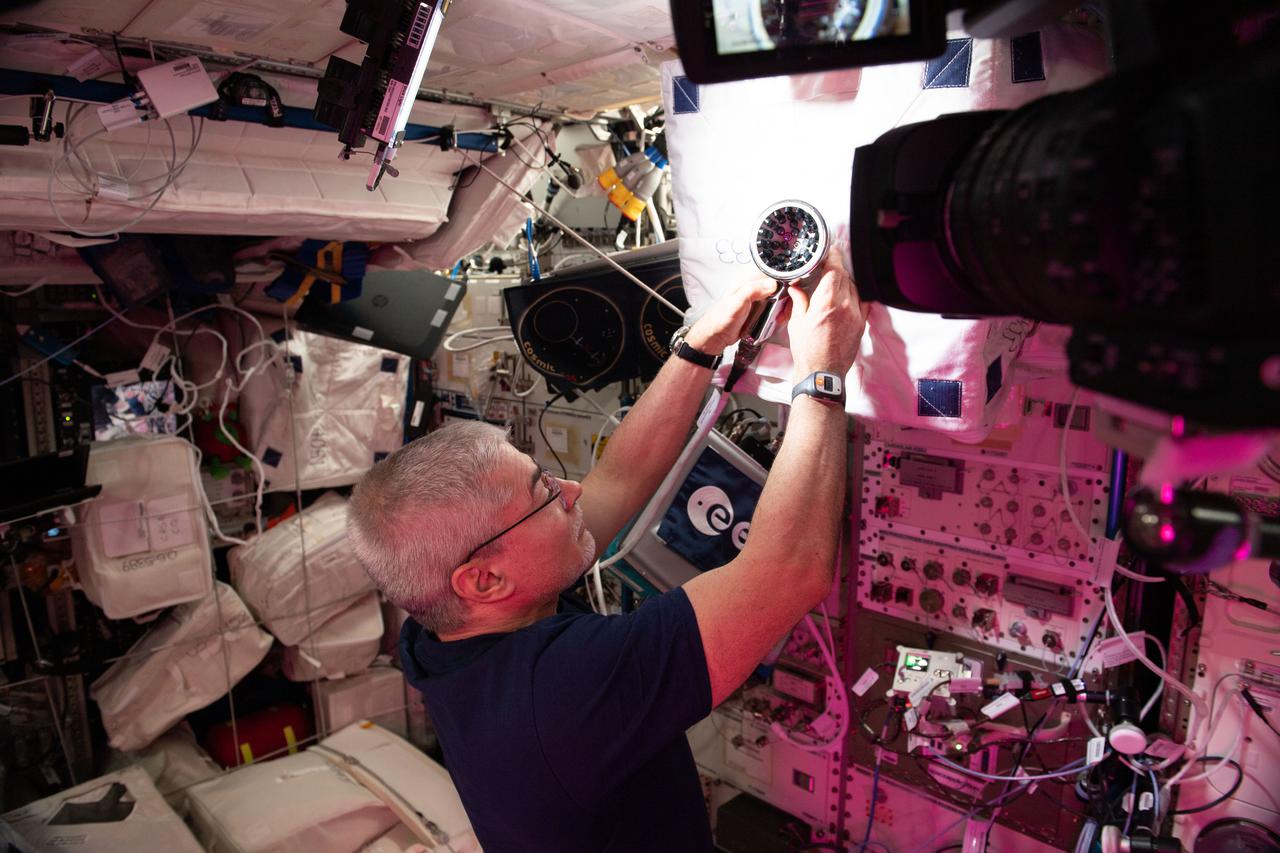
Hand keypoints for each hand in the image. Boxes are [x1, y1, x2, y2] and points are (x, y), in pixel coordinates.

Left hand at [684, 276, 780, 354]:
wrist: (715, 337)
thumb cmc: (720, 320)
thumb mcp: (737, 302)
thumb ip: (753, 290)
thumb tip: (772, 284)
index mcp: (747, 281)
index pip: (771, 274)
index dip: (783, 281)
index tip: (789, 291)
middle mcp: (752, 288)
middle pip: (778, 286)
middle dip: (785, 297)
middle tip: (786, 308)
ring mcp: (756, 300)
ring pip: (778, 298)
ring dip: (783, 307)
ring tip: (782, 316)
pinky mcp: (757, 311)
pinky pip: (773, 309)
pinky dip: (778, 314)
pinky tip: (777, 320)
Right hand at [786, 259, 865, 378]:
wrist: (822, 373)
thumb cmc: (807, 351)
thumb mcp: (797, 323)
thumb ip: (800, 300)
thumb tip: (797, 287)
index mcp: (827, 303)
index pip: (835, 269)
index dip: (833, 256)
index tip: (830, 251)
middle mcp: (845, 306)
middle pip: (845, 276)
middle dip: (837, 268)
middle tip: (828, 266)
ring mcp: (856, 315)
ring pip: (854, 287)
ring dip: (845, 281)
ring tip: (834, 283)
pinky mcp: (862, 323)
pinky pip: (862, 301)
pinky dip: (855, 294)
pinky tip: (847, 296)